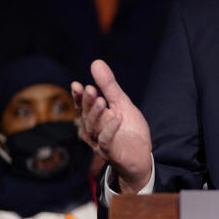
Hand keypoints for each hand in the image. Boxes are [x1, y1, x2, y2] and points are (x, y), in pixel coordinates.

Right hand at [71, 60, 151, 191]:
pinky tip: (116, 116)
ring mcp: (100, 143)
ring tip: (102, 100)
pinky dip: (110, 128)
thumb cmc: (128, 129)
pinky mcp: (111, 153)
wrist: (141, 155)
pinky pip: (106, 141)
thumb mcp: (121, 103)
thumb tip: (96, 62)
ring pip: (94, 128)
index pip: (83, 106)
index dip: (79, 97)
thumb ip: (109, 86)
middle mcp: (92, 132)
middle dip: (88, 103)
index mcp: (93, 119)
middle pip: (86, 116)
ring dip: (97, 114)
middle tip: (91, 89)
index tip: (77, 84)